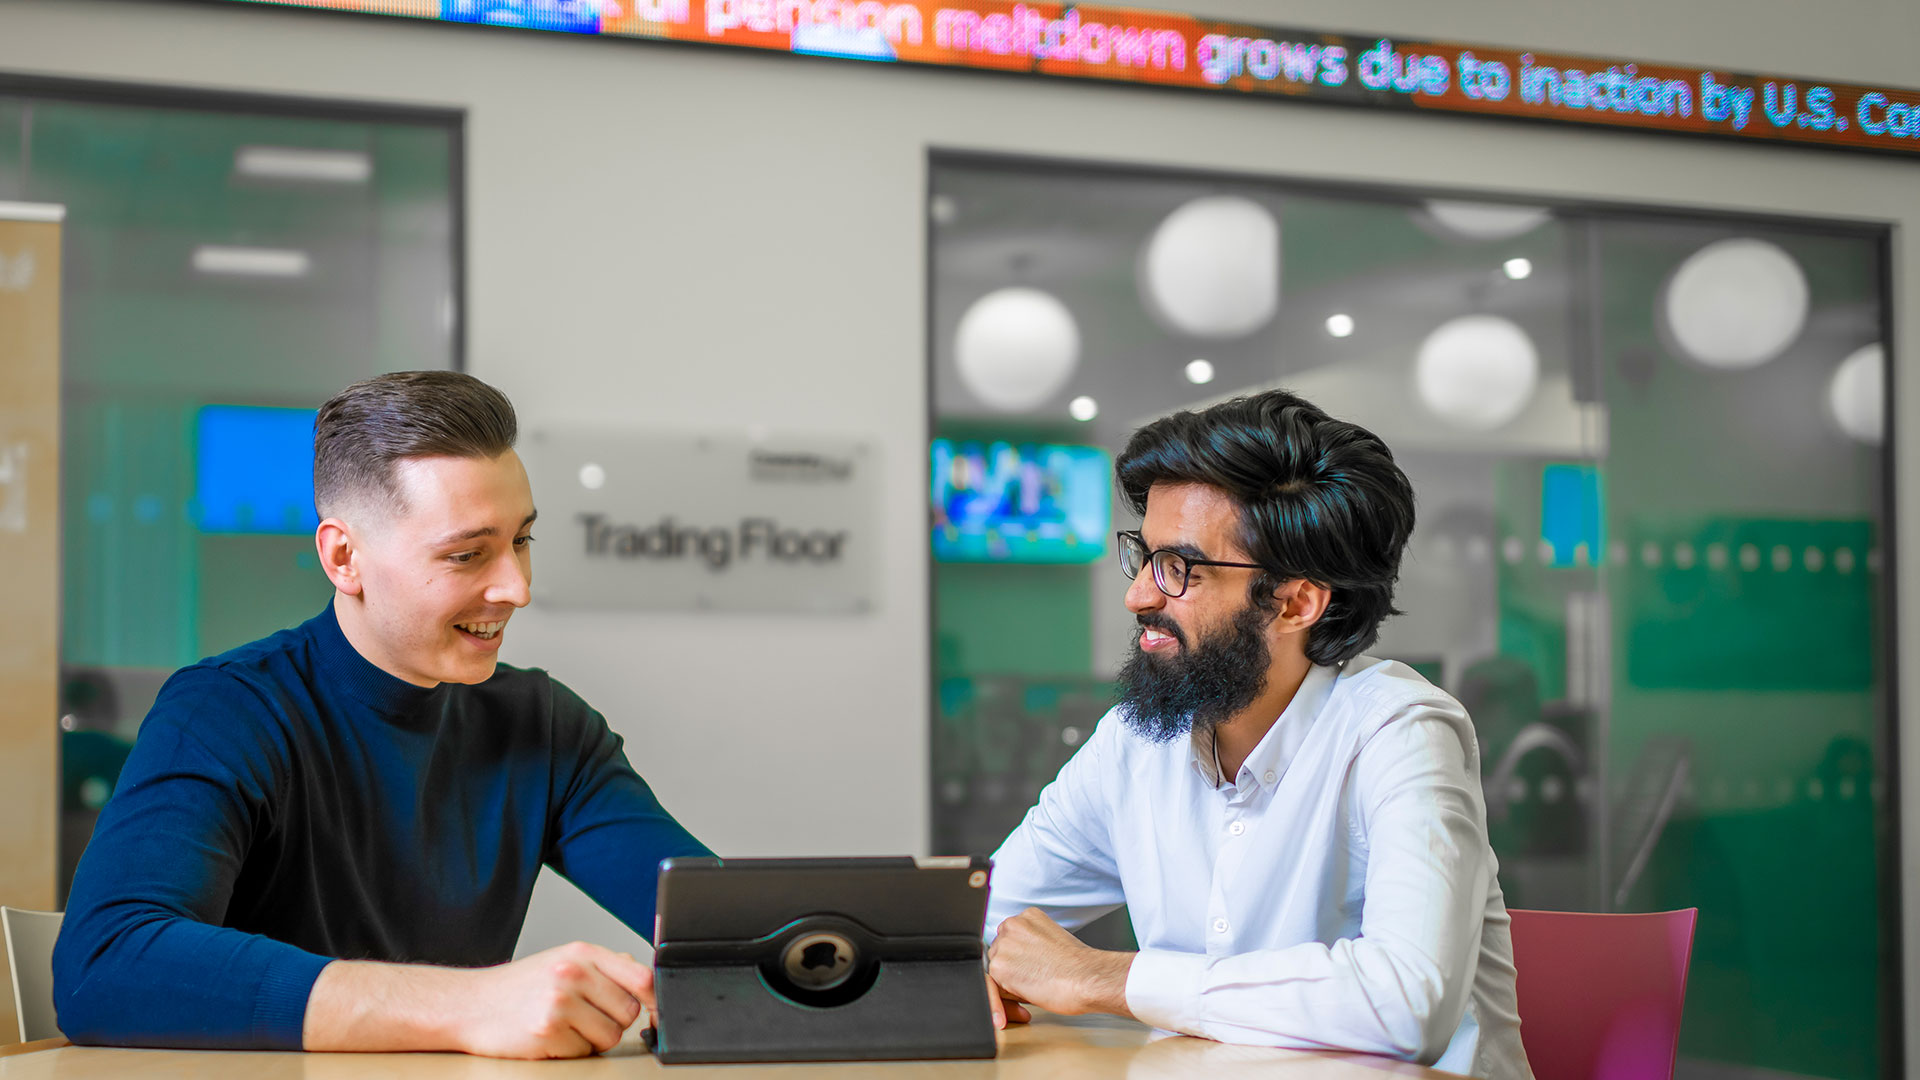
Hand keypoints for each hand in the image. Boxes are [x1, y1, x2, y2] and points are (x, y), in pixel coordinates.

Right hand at [446, 941, 651, 1058]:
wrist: (470, 1005)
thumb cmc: (521, 986)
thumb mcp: (564, 960)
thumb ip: (605, 967)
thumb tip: (647, 980)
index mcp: (582, 953)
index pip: (641, 977)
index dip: (654, 999)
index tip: (654, 1011)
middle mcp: (572, 973)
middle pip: (628, 1012)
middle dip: (613, 1021)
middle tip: (585, 1016)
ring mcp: (559, 1002)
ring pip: (610, 1036)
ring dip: (592, 1039)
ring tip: (565, 1025)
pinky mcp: (547, 1032)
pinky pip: (583, 1052)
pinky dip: (570, 1050)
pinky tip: (550, 1036)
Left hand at [986, 908, 1134, 1019]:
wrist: (1087, 978)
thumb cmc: (1079, 967)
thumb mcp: (1053, 942)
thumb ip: (1032, 946)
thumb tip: (1020, 963)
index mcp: (1027, 916)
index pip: (1013, 941)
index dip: (1023, 960)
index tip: (1034, 970)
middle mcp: (1011, 925)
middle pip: (1001, 954)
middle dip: (1015, 971)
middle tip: (1037, 982)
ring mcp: (1003, 945)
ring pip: (997, 971)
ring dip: (1011, 984)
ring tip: (1037, 988)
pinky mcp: (999, 967)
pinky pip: (995, 987)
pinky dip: (1009, 998)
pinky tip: (1031, 995)